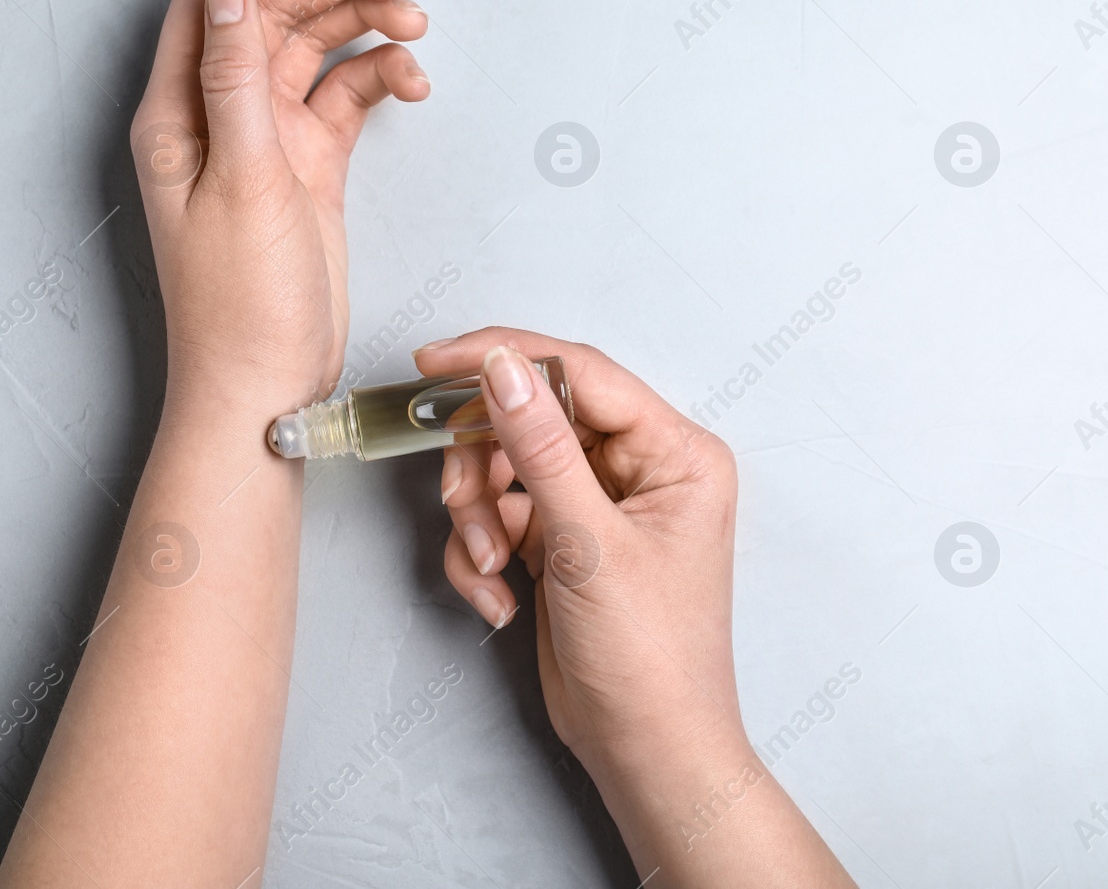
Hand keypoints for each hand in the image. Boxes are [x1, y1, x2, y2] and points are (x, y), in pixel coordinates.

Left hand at [131, 0, 430, 418]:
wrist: (266, 386)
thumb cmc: (236, 307)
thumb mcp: (239, 182)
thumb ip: (235, 81)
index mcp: (180, 111)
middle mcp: (218, 116)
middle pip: (273, 11)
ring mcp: (266, 140)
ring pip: (315, 48)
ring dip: (365, 26)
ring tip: (415, 24)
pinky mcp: (307, 168)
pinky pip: (345, 97)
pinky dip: (378, 79)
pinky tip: (407, 81)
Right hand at [414, 329, 744, 771]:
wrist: (646, 750)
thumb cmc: (652, 660)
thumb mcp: (588, 544)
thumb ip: (541, 448)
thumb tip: (503, 369)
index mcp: (673, 452)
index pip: (578, 372)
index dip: (502, 358)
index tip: (433, 362)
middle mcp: (638, 468)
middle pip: (529, 419)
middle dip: (483, 466)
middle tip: (465, 507)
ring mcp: (595, 504)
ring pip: (502, 468)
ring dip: (477, 519)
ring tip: (491, 568)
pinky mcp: (560, 540)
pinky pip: (497, 516)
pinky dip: (481, 555)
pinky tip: (500, 598)